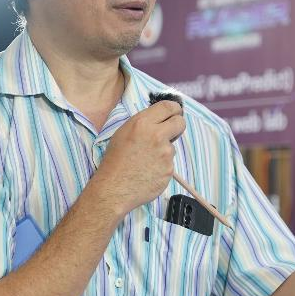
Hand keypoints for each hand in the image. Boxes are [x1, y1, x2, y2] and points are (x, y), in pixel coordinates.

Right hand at [91, 100, 184, 216]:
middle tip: (169, 133)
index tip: (175, 113)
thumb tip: (160, 120)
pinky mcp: (169, 170)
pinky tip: (147, 172)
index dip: (174, 109)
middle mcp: (156, 135)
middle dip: (177, 126)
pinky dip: (161, 167)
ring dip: (163, 152)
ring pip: (172, 147)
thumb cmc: (114, 161)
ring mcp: (165, 154)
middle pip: (180, 123)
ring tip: (145, 161)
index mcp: (142, 123)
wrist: (114, 189)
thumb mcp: (123, 133)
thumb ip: (144, 124)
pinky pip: (169, 164)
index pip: (168, 106)